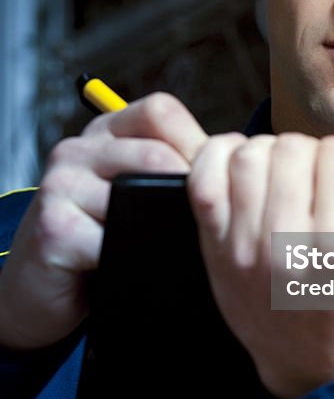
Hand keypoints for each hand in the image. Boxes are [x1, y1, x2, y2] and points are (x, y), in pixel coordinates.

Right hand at [0, 94, 206, 350]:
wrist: (36, 288)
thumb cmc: (96, 237)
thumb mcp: (131, 192)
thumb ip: (169, 169)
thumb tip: (232, 163)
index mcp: (105, 133)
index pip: (159, 111)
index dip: (197, 142)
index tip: (220, 177)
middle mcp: (78, 150)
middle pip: (154, 151)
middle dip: (193, 186)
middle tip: (211, 218)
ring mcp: (61, 186)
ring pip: (136, 190)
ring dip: (167, 222)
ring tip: (182, 242)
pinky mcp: (53, 229)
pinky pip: (112, 237)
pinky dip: (138, 254)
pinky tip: (143, 262)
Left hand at [187, 127, 333, 398]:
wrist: (315, 363)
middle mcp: (286, 247)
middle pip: (291, 149)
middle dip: (312, 154)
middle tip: (320, 179)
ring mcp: (243, 247)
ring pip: (248, 156)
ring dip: (269, 152)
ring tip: (287, 173)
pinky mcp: (215, 247)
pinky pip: (202, 180)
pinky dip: (217, 156)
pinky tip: (243, 165)